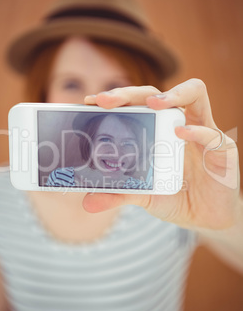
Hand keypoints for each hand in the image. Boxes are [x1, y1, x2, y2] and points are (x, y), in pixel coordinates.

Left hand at [83, 79, 239, 229]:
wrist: (205, 217)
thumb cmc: (175, 197)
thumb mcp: (144, 196)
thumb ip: (120, 194)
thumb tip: (88, 202)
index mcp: (159, 131)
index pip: (138, 104)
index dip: (117, 99)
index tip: (91, 101)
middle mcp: (179, 124)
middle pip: (158, 94)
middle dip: (131, 93)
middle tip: (107, 101)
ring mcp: (202, 131)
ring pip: (194, 94)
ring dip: (173, 95)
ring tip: (153, 104)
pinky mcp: (221, 149)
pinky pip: (210, 133)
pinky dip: (195, 131)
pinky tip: (180, 133)